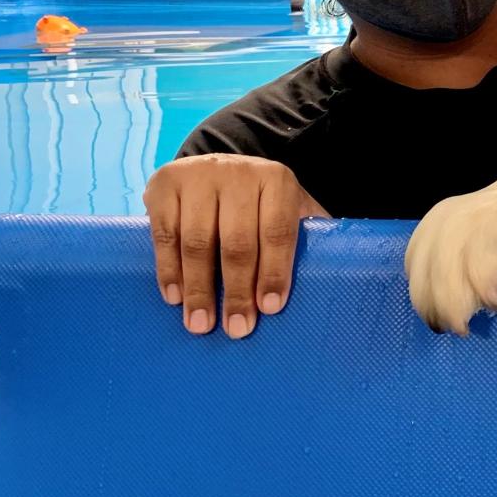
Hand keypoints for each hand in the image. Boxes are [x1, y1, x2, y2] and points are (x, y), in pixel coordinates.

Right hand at [143, 155, 327, 337]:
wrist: (216, 168)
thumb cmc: (261, 204)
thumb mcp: (291, 209)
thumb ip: (311, 237)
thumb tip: (331, 280)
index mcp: (277, 180)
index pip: (278, 230)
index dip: (275, 271)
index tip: (271, 309)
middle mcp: (238, 172)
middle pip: (237, 241)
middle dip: (237, 290)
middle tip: (237, 329)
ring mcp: (198, 175)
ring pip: (198, 242)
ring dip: (199, 289)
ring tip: (201, 324)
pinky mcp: (164, 184)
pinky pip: (165, 235)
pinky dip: (169, 270)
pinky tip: (175, 298)